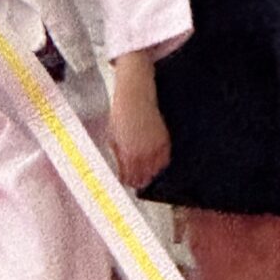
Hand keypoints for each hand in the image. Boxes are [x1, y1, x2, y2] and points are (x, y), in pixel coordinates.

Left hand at [108, 53, 170, 191]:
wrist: (135, 96)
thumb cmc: (121, 114)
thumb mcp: (113, 136)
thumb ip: (118, 155)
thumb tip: (121, 170)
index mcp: (126, 151)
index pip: (128, 175)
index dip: (128, 181)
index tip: (128, 182)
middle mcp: (141, 151)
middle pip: (143, 175)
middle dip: (140, 180)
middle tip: (139, 182)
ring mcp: (153, 146)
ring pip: (156, 169)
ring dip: (151, 173)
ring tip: (149, 174)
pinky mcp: (164, 139)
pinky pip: (165, 158)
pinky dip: (162, 163)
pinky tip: (158, 164)